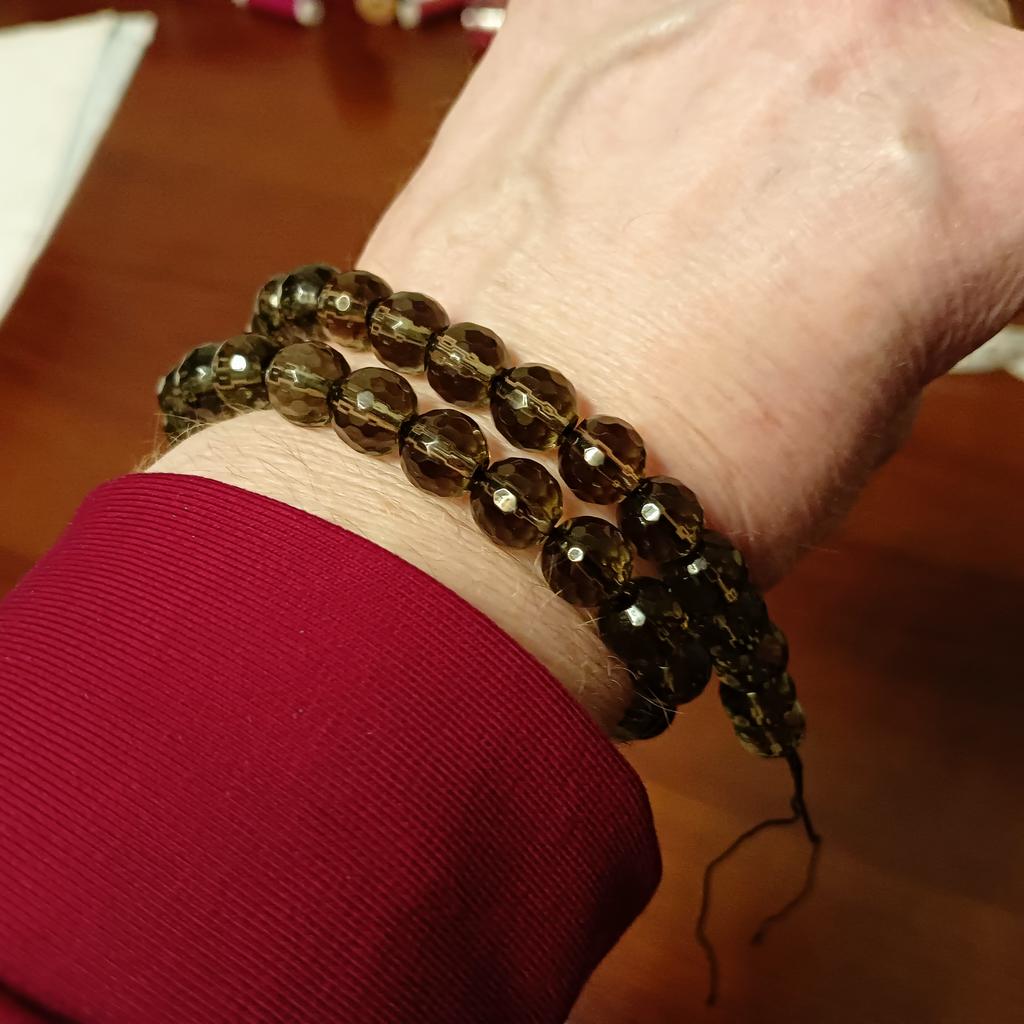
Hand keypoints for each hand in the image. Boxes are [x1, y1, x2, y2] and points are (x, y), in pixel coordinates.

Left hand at [157, 0, 1023, 726]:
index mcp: (982, 152)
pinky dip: (659, 68)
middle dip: (884, 147)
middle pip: (925, 59)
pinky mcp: (570, 1)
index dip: (978, 225)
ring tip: (703, 204)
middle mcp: (865, 29)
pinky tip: (625, 152)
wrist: (480, 480)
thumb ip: (914, 289)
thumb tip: (902, 251)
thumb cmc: (679, 494)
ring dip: (773, 97)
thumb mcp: (870, 415)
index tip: (935, 265)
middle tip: (813, 237)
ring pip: (797, 21)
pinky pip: (659, 13)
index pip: (1021, 155)